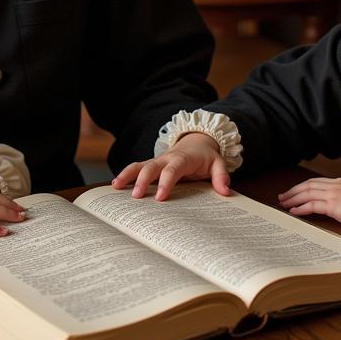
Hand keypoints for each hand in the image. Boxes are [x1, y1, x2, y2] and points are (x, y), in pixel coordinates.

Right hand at [111, 132, 231, 200]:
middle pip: (151, 167)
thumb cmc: (206, 157)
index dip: (166, 182)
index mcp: (183, 159)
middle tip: (135, 197)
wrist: (197, 142)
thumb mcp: (218, 163)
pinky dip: (125, 175)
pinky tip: (115, 186)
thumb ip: (221, 176)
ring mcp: (157, 161)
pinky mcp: (151, 165)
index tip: (160, 198)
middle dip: (143, 181)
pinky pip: (136, 168)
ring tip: (115, 187)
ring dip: (127, 175)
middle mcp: (166, 159)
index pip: (173, 170)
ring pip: (139, 165)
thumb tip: (225, 192)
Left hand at [277, 178, 340, 230]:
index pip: (315, 182)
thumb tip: (339, 205)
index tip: (293, 191)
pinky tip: (293, 211)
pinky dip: (300, 208)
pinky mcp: (333, 205)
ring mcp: (333, 194)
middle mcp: (334, 185)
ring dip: (293, 199)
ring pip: (306, 194)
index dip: (302, 186)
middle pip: (307, 186)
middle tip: (282, 197)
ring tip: (283, 204)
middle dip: (293, 191)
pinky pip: (312, 205)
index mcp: (340, 182)